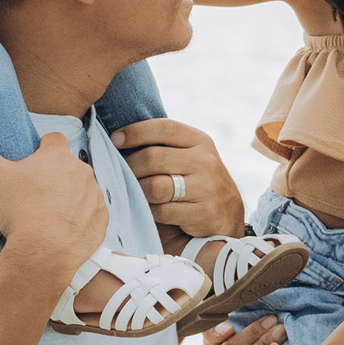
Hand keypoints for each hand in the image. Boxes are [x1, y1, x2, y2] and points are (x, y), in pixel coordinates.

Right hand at [0, 130, 104, 278]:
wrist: (45, 253)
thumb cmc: (21, 211)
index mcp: (57, 157)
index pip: (54, 139)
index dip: (43, 147)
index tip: (34, 160)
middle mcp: (81, 171)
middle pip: (69, 166)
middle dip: (57, 175)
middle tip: (38, 193)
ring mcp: (94, 196)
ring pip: (83, 189)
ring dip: (72, 196)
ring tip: (51, 214)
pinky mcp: (101, 219)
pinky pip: (93, 213)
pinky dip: (83, 218)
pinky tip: (66, 229)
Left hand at [111, 118, 246, 241]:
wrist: (228, 216)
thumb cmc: (197, 182)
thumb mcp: (190, 157)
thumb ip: (165, 146)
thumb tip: (119, 138)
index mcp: (200, 141)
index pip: (165, 128)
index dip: (136, 132)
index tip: (115, 139)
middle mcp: (206, 161)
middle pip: (154, 158)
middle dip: (130, 166)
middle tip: (121, 173)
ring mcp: (207, 188)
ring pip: (155, 187)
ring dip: (139, 191)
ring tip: (136, 192)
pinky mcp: (204, 213)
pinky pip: (163, 211)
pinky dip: (151, 212)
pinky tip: (151, 210)